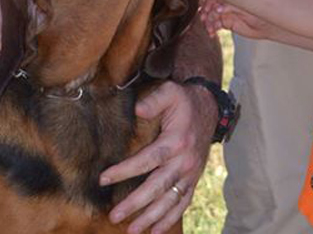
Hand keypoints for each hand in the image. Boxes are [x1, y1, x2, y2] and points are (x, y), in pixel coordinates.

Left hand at [100, 81, 215, 233]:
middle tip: (114, 215)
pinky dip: (170, 219)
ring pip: (170, 201)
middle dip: (135, 204)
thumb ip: (154, 100)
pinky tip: (155, 231)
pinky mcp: (193, 180)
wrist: (208, 109)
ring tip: (131, 230)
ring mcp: (190, 173)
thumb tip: (137, 109)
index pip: (147, 160)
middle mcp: (184, 161)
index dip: (125, 171)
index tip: (103, 179)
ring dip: (151, 218)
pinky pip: (183, 203)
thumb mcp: (170, 92)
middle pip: (158, 187)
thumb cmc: (183, 101)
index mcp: (176, 142)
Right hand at [205, 3, 276, 41]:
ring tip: (209, 29)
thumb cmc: (259, 14)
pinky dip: (212, 29)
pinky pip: (216, 25)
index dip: (209, 3)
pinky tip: (212, 33)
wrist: (267, 26)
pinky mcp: (227, 23)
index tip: (206, 9)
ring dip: (208, 23)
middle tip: (204, 20)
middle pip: (211, 7)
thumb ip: (230, 8)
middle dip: (206, 13)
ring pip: (212, 17)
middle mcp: (227, 5)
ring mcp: (227, 14)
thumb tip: (218, 8)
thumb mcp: (244, 10)